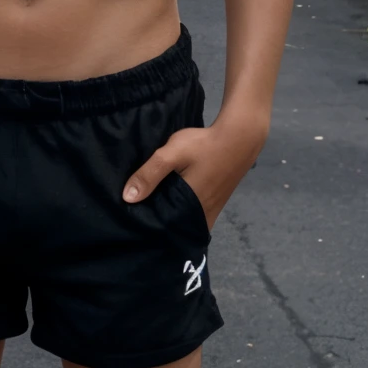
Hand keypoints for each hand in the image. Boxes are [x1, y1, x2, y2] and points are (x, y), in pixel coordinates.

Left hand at [123, 119, 264, 229]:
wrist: (240, 137)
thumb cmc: (204, 146)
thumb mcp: (172, 154)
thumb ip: (150, 174)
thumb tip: (127, 198)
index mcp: (191, 208)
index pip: (167, 230)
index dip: (151, 230)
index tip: (134, 228)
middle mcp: (204, 215)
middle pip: (177, 229)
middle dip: (161, 228)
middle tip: (138, 224)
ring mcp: (213, 210)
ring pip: (187, 222)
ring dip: (172, 220)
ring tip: (151, 215)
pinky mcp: (217, 202)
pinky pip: (196, 214)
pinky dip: (183, 213)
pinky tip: (171, 205)